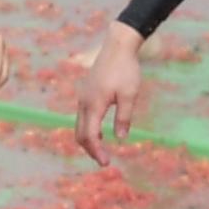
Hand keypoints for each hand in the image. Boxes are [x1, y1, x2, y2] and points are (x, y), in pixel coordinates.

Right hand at [71, 22, 146, 167]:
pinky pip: (82, 116)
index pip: (90, 135)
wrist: (117, 46)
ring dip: (88, 140)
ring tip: (101, 150)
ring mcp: (83, 97)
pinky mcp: (86, 93)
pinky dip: (88, 129)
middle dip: (90, 149)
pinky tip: (100, 132)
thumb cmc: (126, 69)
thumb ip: (124, 117)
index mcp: (94, 104)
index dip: (96, 151)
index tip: (107, 163)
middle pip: (80, 133)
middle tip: (104, 161)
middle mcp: (84, 102)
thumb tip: (121, 138)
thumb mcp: (130, 95)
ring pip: (79, 125)